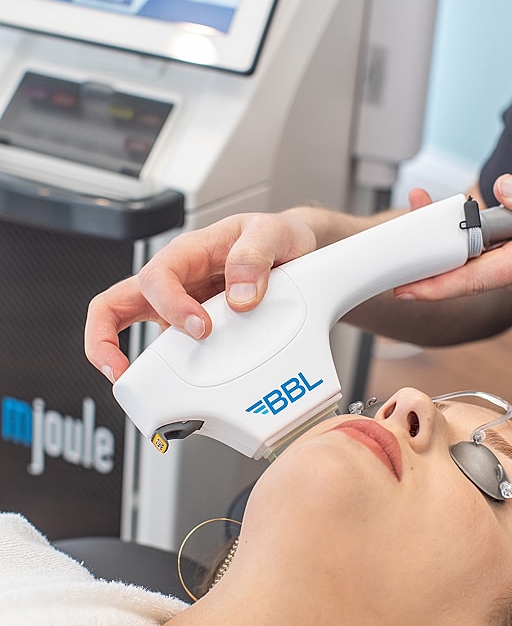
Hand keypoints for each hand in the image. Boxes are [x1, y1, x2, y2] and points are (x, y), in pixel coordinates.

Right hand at [85, 210, 319, 382]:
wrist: (293, 249)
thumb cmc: (275, 237)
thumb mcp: (271, 232)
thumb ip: (254, 258)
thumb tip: (240, 297)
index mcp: (187, 253)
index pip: (156, 277)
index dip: (170, 304)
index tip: (201, 327)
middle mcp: (175, 281)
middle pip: (113, 304)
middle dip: (103, 339)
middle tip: (119, 372)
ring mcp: (179, 307)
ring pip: (131, 331)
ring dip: (129, 362)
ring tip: (143, 393)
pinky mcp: (191, 330)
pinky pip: (166, 351)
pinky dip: (165, 374)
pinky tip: (179, 391)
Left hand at [393, 177, 511, 312]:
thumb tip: (503, 186)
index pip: (475, 278)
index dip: (435, 286)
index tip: (404, 289)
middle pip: (467, 260)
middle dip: (433, 240)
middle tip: (410, 208)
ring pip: (481, 252)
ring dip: (457, 232)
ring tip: (426, 204)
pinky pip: (496, 249)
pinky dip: (481, 232)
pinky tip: (473, 210)